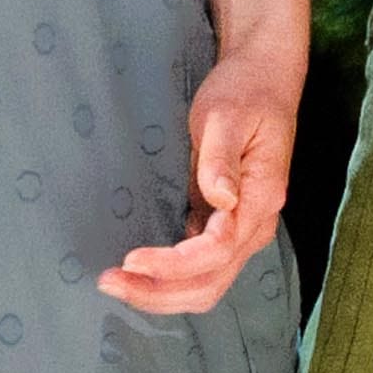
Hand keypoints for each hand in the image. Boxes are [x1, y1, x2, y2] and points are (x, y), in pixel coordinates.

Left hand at [99, 38, 298, 316]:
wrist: (264, 79)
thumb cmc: (244, 92)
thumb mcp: (226, 115)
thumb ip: (222, 158)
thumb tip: (222, 201)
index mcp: (261, 199)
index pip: (218, 250)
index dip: (174, 264)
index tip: (131, 258)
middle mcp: (255, 225)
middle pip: (211, 283)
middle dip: (160, 292)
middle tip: (109, 282)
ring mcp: (241, 229)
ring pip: (206, 284)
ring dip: (162, 293)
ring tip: (117, 284)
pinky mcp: (224, 225)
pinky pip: (200, 268)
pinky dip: (169, 280)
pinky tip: (137, 273)